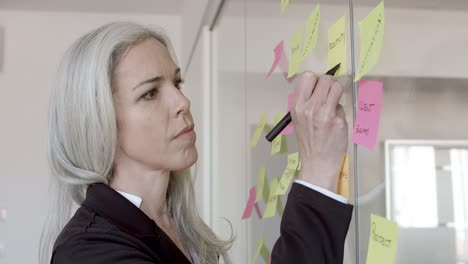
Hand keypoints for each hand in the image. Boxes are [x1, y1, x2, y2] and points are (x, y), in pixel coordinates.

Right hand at [291, 71, 347, 192]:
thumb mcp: (299, 119)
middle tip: (330, 94)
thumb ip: (307, 102)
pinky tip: (335, 122)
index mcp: (297, 106)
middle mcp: (310, 107)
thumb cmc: (309, 142)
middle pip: (325, 79)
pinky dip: (340, 111)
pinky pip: (342, 106)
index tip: (319, 86)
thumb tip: (321, 86)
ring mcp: (325, 113)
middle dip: (330, 84)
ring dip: (337, 92)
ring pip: (337, 87)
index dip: (316, 79)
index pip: (307, 76)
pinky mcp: (338, 121)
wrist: (317, 163)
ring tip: (333, 104)